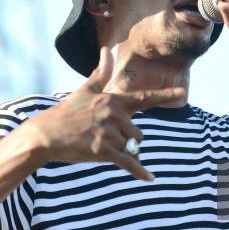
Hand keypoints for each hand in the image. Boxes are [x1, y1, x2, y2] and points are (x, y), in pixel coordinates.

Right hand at [27, 47, 184, 180]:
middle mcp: (114, 114)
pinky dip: (139, 171)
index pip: (144, 98)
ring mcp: (108, 132)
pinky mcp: (102, 150)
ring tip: (98, 146)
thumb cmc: (66, 112)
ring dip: (121, 152)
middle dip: (126, 141)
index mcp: (113, 100)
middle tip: (102, 138)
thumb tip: (107, 50)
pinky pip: (127, 162)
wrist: (45, 134)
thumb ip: (101, 72)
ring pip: (131, 148)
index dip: (165, 96)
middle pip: (138, 134)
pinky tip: (150, 178)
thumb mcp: (85, 90)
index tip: (183, 94)